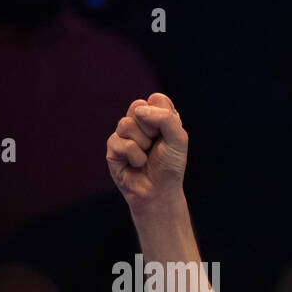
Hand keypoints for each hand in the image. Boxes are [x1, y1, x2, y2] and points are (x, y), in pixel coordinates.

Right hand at [106, 92, 188, 214]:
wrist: (158, 192)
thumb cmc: (170, 166)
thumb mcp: (178, 140)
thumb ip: (166, 118)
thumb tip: (139, 109)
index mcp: (158, 117)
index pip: (157, 99)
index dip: (163, 115)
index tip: (167, 134)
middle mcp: (140, 122)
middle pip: (138, 106)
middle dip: (151, 129)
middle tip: (155, 145)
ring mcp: (124, 133)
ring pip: (127, 123)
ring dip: (142, 144)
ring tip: (146, 156)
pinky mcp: (113, 146)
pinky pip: (122, 143)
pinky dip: (135, 157)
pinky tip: (136, 164)